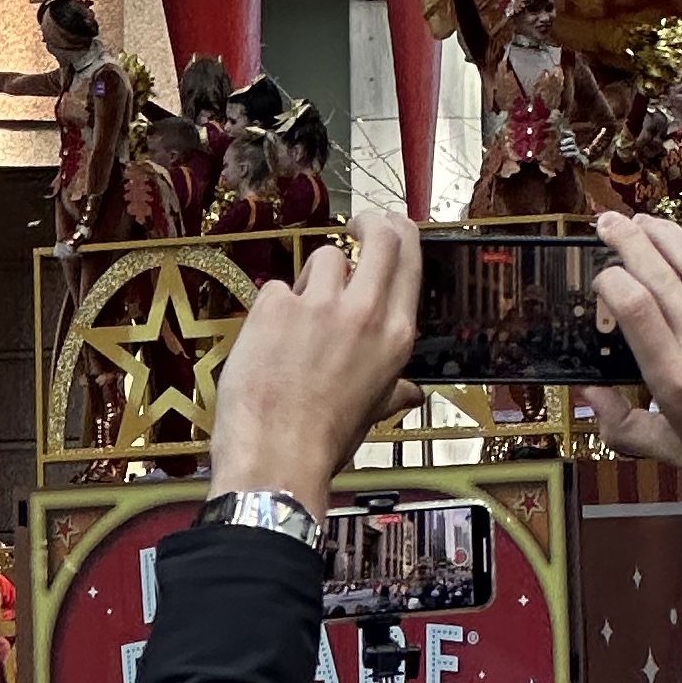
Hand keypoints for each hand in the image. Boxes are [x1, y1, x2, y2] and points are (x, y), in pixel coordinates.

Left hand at [208, 212, 420, 501]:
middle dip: (367, 223)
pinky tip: (268, 343)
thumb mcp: (371, 411)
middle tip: (354, 228)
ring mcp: (320, 305)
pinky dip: (273, 309)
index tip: (386, 225)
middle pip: (378, 234)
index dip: (398, 230)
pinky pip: (278, 288)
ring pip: (323, 256)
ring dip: (314, 278)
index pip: (409, 255)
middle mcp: (366, 312)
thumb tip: (412, 394)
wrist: (275, 459)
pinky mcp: (277, 306)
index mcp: (396, 336)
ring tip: (299, 316)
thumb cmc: (325, 442)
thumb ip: (393, 390)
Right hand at [582, 214, 681, 581]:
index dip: (611, 278)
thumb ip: (623, 428)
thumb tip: (588, 394)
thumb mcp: (675, 454)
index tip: (601, 275)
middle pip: (660, 271)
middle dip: (628, 239)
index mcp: (678, 381)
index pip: (634, 305)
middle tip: (608, 221)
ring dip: (665, 233)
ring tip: (644, 221)